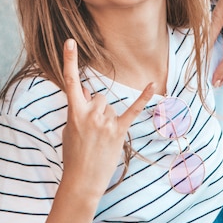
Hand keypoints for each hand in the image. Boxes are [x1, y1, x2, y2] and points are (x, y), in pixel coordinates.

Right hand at [61, 39, 154, 197]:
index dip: (69, 60)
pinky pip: (133, 110)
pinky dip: (143, 97)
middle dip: (95, 109)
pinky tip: (153, 84)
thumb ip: (79, 108)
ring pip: (109, 106)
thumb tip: (88, 93)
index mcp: (74, 112)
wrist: (82, 181)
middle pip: (97, 96)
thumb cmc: (74, 155)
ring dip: (106, 118)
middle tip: (91, 131)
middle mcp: (90, 114)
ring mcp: (105, 122)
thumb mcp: (69, 129)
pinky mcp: (119, 131)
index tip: (69, 41)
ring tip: (99, 139)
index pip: (70, 82)